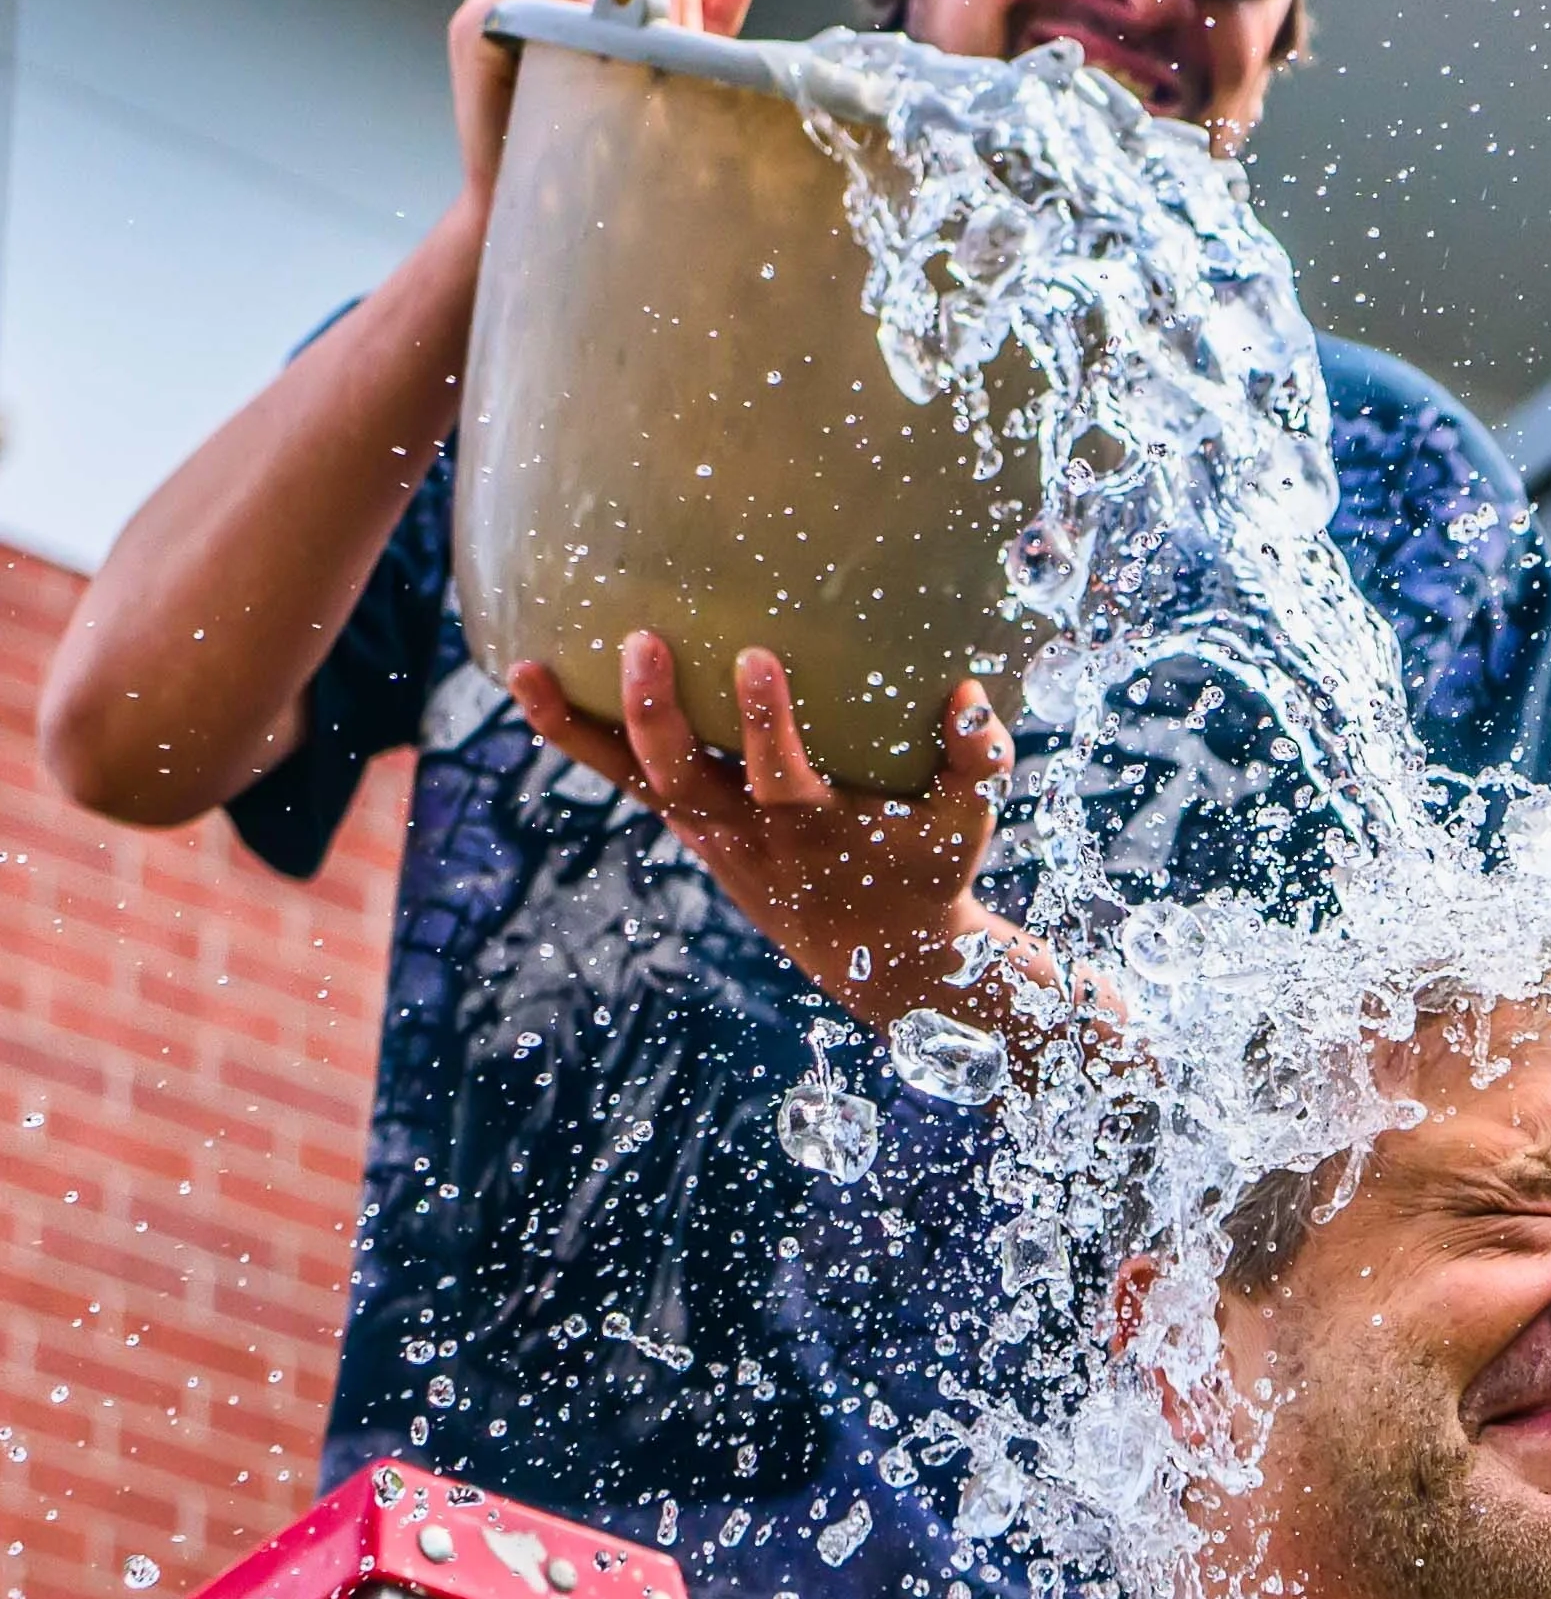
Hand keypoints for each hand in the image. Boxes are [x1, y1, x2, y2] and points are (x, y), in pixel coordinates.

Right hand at [447, 0, 772, 219]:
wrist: (539, 220)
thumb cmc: (607, 150)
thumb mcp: (671, 70)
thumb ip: (710, 8)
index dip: (680, 32)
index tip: (676, 84)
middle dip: (650, 30)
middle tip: (648, 90)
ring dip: (615, 28)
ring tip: (620, 81)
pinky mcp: (475, 24)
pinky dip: (570, 13)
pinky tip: (586, 54)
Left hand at [508, 631, 1020, 1025]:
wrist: (881, 958)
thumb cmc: (929, 871)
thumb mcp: (968, 823)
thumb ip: (977, 758)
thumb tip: (970, 688)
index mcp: (815, 831)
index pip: (780, 777)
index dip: (764, 723)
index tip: (755, 657)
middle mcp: (749, 836)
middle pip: (684, 780)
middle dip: (657, 714)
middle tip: (641, 639)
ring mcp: (711, 834)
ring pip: (633, 784)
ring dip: (579, 729)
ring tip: (525, 669)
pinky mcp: (692, 827)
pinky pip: (625, 782)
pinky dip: (578, 739)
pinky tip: (534, 683)